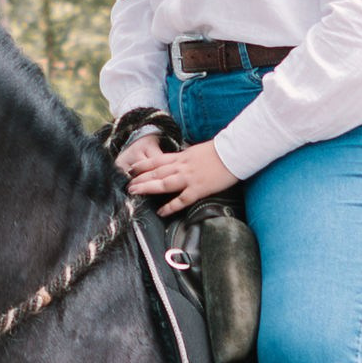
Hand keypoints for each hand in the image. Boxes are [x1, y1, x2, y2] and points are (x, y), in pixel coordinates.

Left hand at [118, 136, 239, 215]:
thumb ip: (187, 157)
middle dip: (140, 178)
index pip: (158, 160)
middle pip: (156, 172)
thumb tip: (180, 160)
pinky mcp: (198, 189)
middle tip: (127, 184)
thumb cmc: (220, 151)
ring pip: (163, 183)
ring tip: (135, 193)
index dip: (143, 164)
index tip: (131, 169)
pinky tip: (161, 212)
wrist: (234, 152)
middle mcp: (182, 166)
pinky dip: (170, 206)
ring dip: (148, 188)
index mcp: (182, 156)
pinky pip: (181, 199)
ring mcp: (189, 178)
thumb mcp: (198, 151)